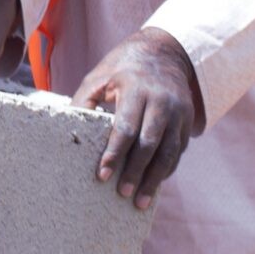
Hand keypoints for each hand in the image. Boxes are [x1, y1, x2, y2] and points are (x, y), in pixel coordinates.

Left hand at [71, 28, 199, 209]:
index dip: (114, 154)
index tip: (101, 176)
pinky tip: (154, 185)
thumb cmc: (121, 68)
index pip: (125, 127)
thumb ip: (83, 103)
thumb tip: (67, 134)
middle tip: (123, 195)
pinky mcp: (188, 120)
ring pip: (169, 152)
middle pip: (149, 144)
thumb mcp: (98, 77)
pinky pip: (178, 150)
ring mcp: (179, 111)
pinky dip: (167, 169)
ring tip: (140, 202)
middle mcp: (161, 101)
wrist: (164, 51)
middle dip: (135, 172)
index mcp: (135, 88)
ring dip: (154, 179)